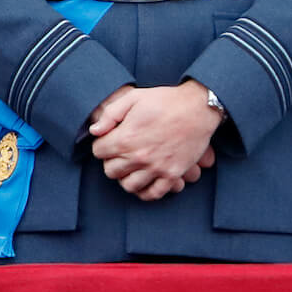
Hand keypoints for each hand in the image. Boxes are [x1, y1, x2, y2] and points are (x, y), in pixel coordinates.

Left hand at [89, 82, 222, 200]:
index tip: (109, 139)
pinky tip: (144, 180)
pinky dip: (145, 191)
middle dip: (111, 161)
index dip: (102, 144)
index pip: (98, 152)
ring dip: (125, 177)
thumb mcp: (133, 97)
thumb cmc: (165, 100)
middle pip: (111, 171)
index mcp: (126, 138)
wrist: (198, 108)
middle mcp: (139, 157)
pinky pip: (153, 194)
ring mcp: (156, 168)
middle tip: (119, 153)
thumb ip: (110, 114)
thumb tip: (94, 131)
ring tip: (131, 167)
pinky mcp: (172, 175)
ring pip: (128, 186)